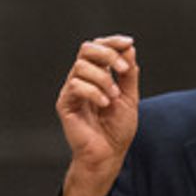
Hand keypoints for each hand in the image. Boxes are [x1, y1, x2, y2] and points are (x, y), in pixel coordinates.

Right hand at [55, 35, 139, 195]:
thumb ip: (129, 75)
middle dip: (107, 54)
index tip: (129, 42)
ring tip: (114, 97)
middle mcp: (83, 79)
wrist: (109, 154)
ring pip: (81, 66)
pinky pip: (75, 86)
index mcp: (98, 75)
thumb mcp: (130, 98)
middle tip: (123, 70)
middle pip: (86, 49)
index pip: (100, 48)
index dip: (113, 41)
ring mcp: (72, 91)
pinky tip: (104, 104)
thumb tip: (129, 49)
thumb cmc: (117, 130)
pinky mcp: (65, 104)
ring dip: (103, 79)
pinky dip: (94, 92)